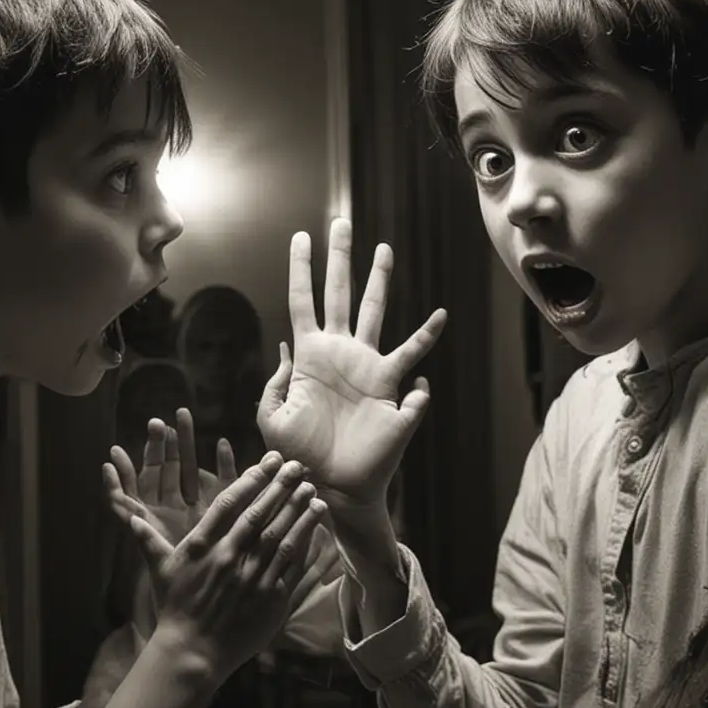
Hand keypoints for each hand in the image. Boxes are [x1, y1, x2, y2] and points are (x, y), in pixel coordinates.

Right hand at [104, 411, 337, 624]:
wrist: (192, 652)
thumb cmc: (175, 607)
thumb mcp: (160, 569)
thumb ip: (148, 539)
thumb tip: (128, 516)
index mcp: (203, 546)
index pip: (230, 503)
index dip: (251, 480)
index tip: (267, 462)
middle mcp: (228, 558)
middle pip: (259, 515)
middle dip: (280, 488)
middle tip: (297, 466)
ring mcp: (252, 578)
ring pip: (280, 537)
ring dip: (298, 511)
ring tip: (311, 491)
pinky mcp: (270, 598)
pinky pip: (292, 565)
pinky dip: (305, 544)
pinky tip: (314, 527)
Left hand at [258, 218, 445, 513]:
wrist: (329, 485)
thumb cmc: (297, 455)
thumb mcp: (270, 419)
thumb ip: (273, 385)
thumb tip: (286, 348)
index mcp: (309, 356)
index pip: (302, 301)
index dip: (300, 269)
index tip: (300, 236)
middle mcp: (340, 353)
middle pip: (341, 294)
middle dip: (341, 258)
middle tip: (342, 222)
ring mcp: (367, 369)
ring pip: (375, 313)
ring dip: (379, 281)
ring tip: (384, 249)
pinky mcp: (389, 392)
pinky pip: (410, 360)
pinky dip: (424, 339)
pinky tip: (437, 318)